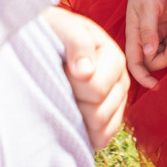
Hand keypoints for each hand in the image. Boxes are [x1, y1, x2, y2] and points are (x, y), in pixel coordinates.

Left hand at [44, 8, 128, 149]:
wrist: (45, 42)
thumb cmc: (53, 34)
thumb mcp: (63, 28)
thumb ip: (77, 43)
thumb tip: (86, 71)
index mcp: (114, 58)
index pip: (96, 90)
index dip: (71, 86)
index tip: (59, 70)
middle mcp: (120, 81)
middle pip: (99, 114)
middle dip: (73, 104)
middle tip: (59, 86)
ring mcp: (116, 102)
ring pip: (101, 130)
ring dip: (76, 119)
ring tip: (64, 98)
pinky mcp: (108, 120)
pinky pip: (101, 138)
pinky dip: (83, 134)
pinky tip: (70, 116)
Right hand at [124, 0, 166, 87]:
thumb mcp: (150, 7)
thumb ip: (149, 31)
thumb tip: (150, 54)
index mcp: (133, 33)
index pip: (134, 63)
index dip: (143, 78)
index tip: (156, 86)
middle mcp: (141, 36)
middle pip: (151, 62)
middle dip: (166, 59)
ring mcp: (152, 31)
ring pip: (160, 54)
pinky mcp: (162, 25)